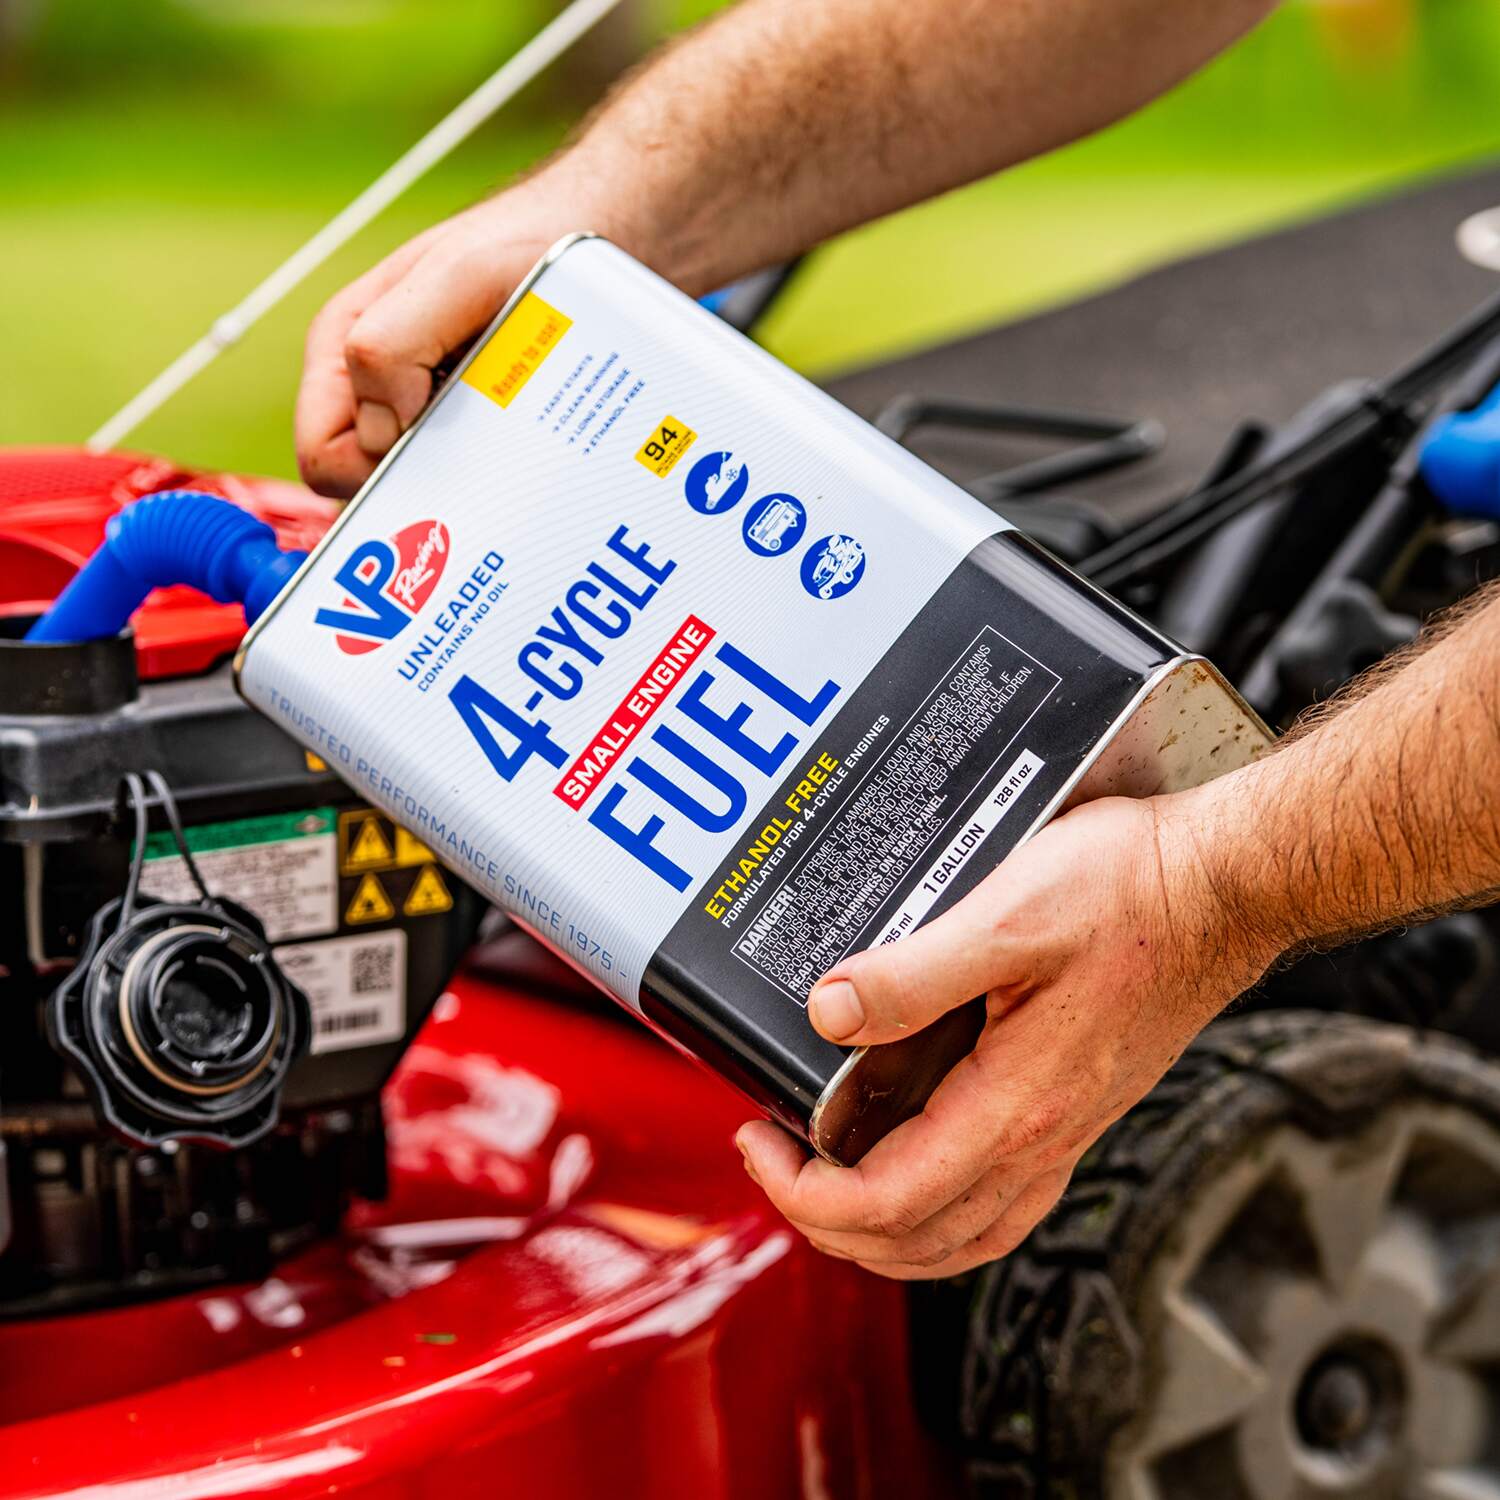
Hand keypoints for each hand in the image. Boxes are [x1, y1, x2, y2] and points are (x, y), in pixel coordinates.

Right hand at [295, 166, 631, 497]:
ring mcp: (425, 406)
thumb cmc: (526, 240)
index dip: (370, 471)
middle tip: (481, 453)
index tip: (434, 447)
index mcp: (344, 347)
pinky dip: (494, 470)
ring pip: (421, 483)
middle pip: (369, 482)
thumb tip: (381, 429)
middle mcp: (376, 384)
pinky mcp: (471, 421)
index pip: (323, 456)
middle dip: (420, 481)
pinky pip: (467, 474)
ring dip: (463, 479)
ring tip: (508, 436)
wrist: (599, 236)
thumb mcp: (459, 276)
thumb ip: (393, 342)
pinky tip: (526, 440)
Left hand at [736, 791, 1279, 1278]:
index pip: (887, 1202)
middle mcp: (1043, 1138)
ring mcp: (1066, 1133)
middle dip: (826, 1220)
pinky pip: (998, 1204)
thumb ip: (912, 974)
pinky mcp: (1079, 1111)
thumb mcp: (1006, 916)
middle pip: (916, 1241)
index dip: (804, 1192)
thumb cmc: (1130, 895)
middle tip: (774, 1159)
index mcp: (1015, 1105)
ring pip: (959, 1236)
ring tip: (825, 1179)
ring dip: (880, 1231)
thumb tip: (830, 1014)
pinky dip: (938, 1215)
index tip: (759, 1141)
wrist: (1221, 888)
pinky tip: (916, 1172)